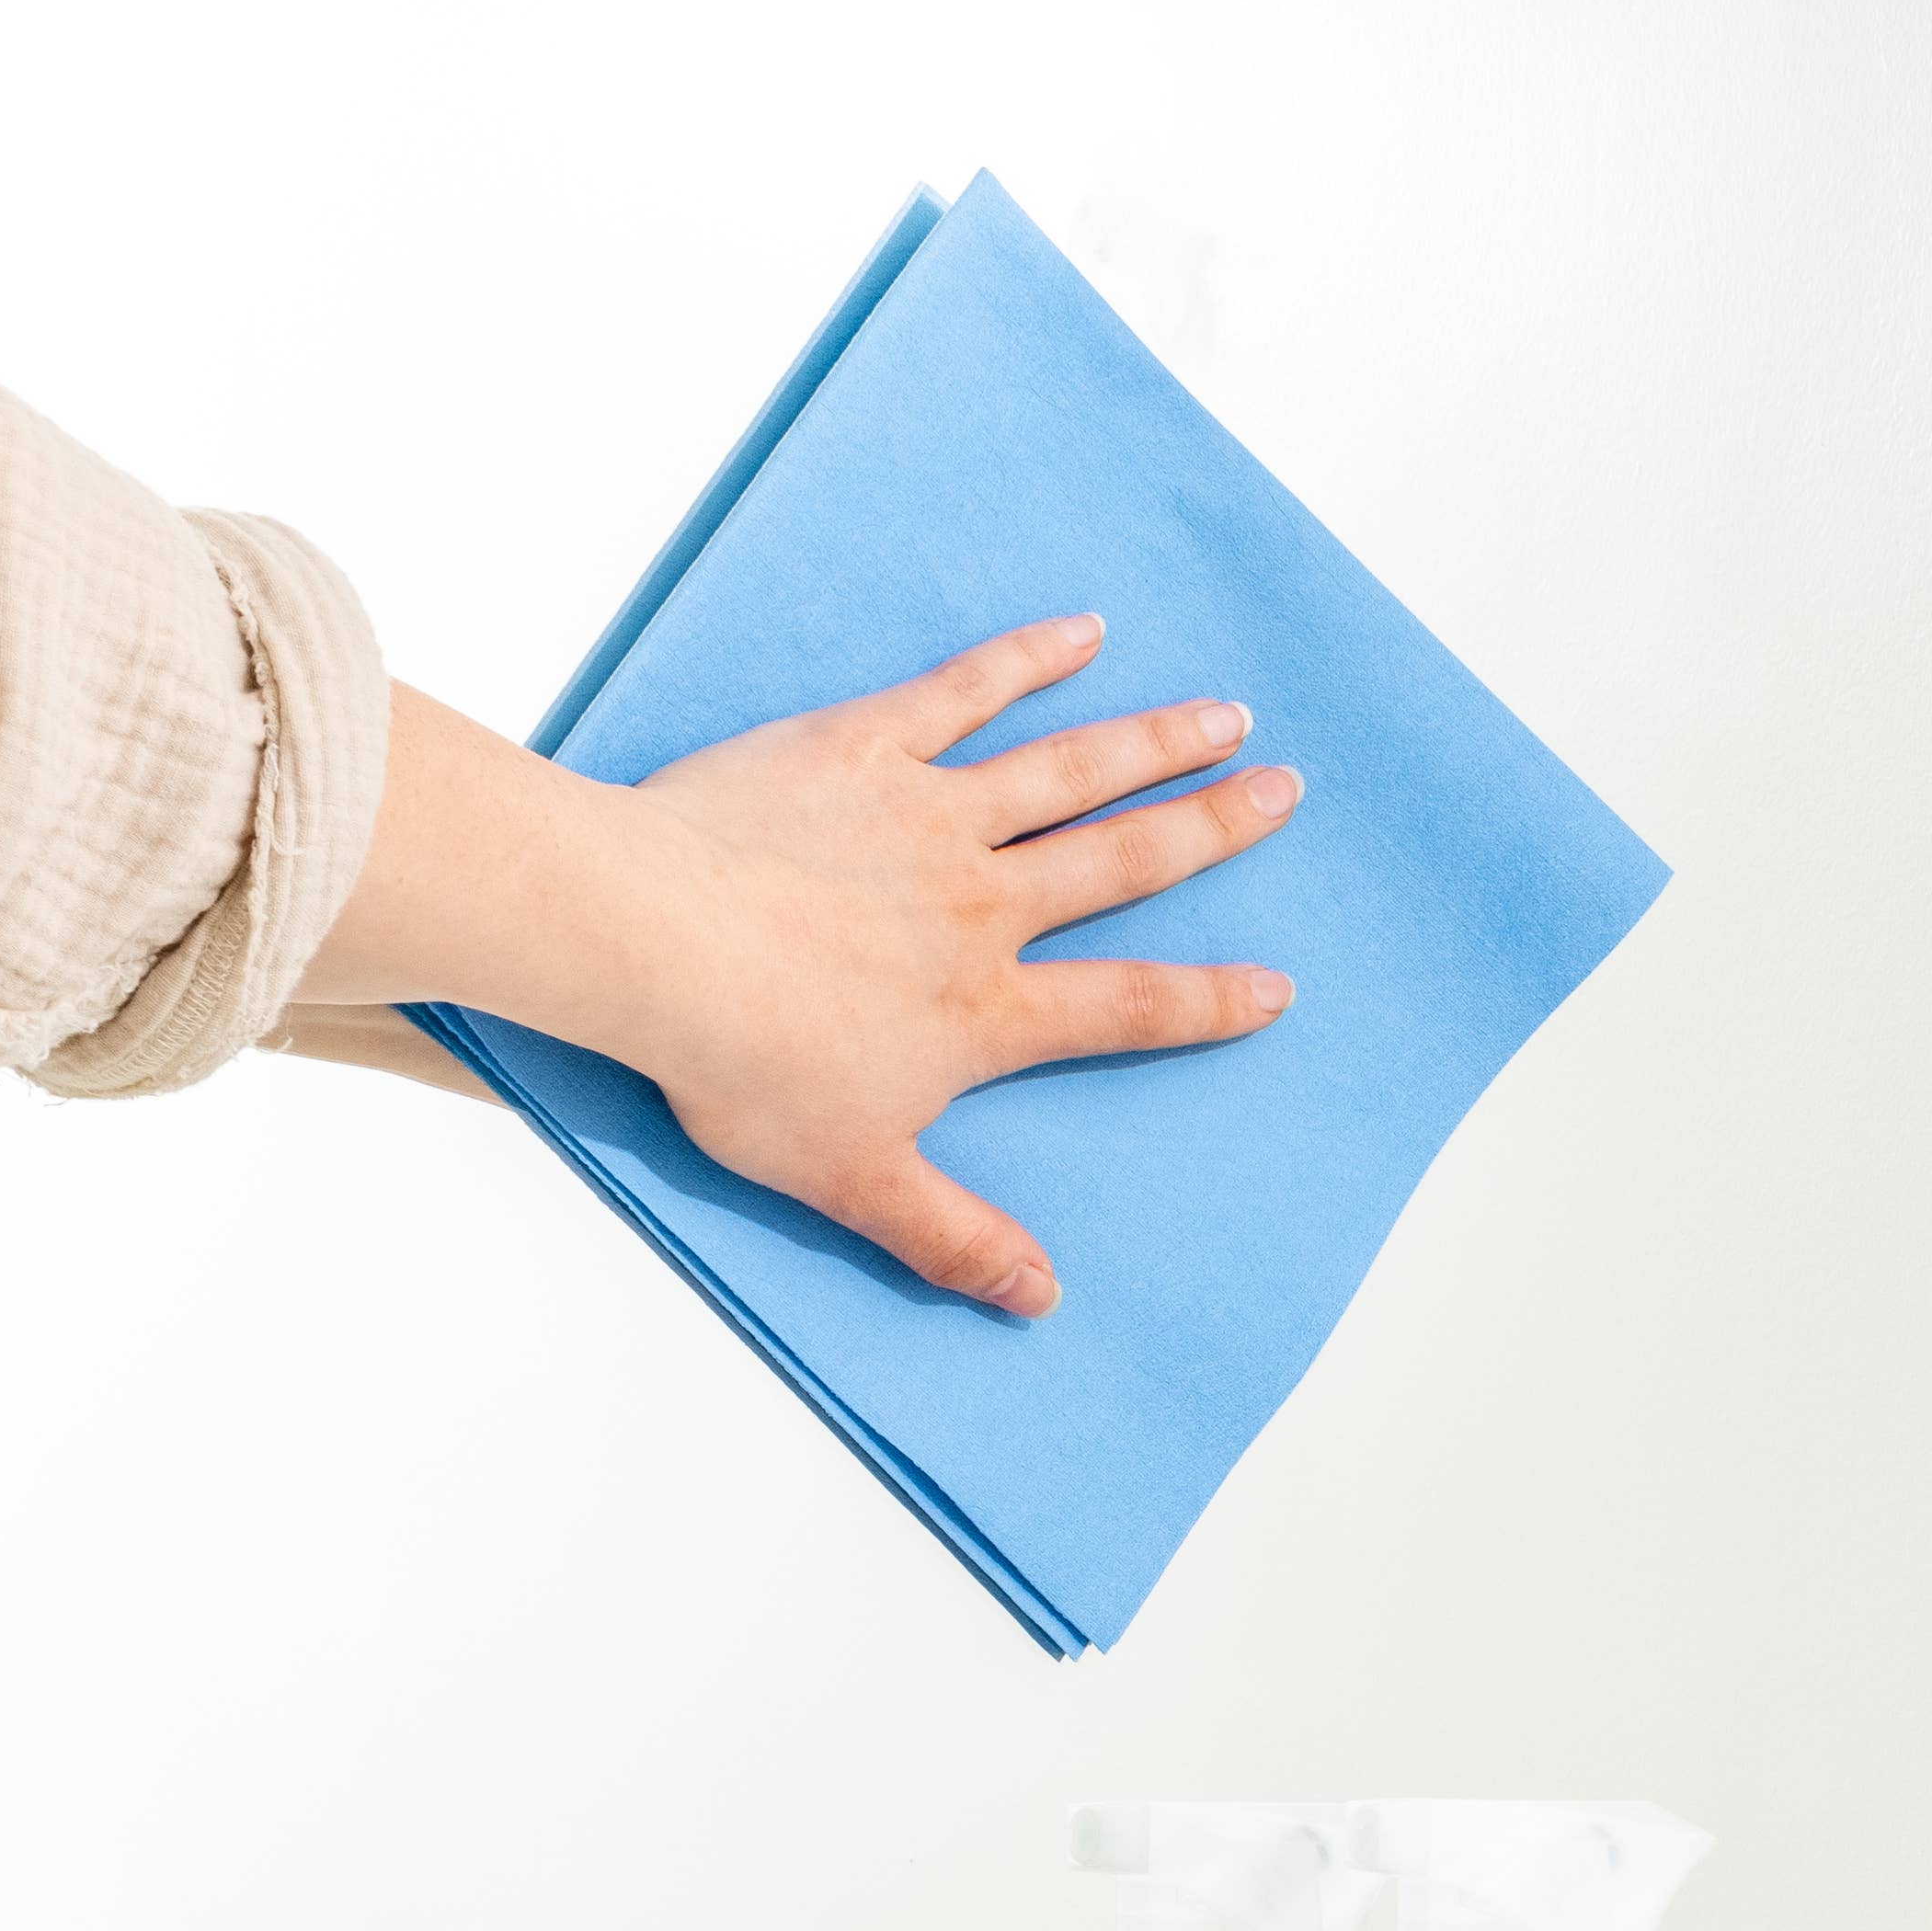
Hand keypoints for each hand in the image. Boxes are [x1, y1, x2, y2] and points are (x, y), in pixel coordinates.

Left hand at [294, 621, 1297, 1315]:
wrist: (646, 944)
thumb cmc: (741, 1063)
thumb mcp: (856, 1181)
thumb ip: (955, 1238)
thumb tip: (1038, 1298)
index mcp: (987, 1009)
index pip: (1128, 1007)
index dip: (1209, 1003)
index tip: (1275, 987)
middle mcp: (981, 904)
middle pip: (1125, 860)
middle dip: (1213, 829)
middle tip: (1285, 792)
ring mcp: (927, 813)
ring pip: (1069, 770)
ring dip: (1154, 741)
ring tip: (1225, 715)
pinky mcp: (860, 748)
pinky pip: (962, 694)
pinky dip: (1025, 659)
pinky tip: (1082, 632)